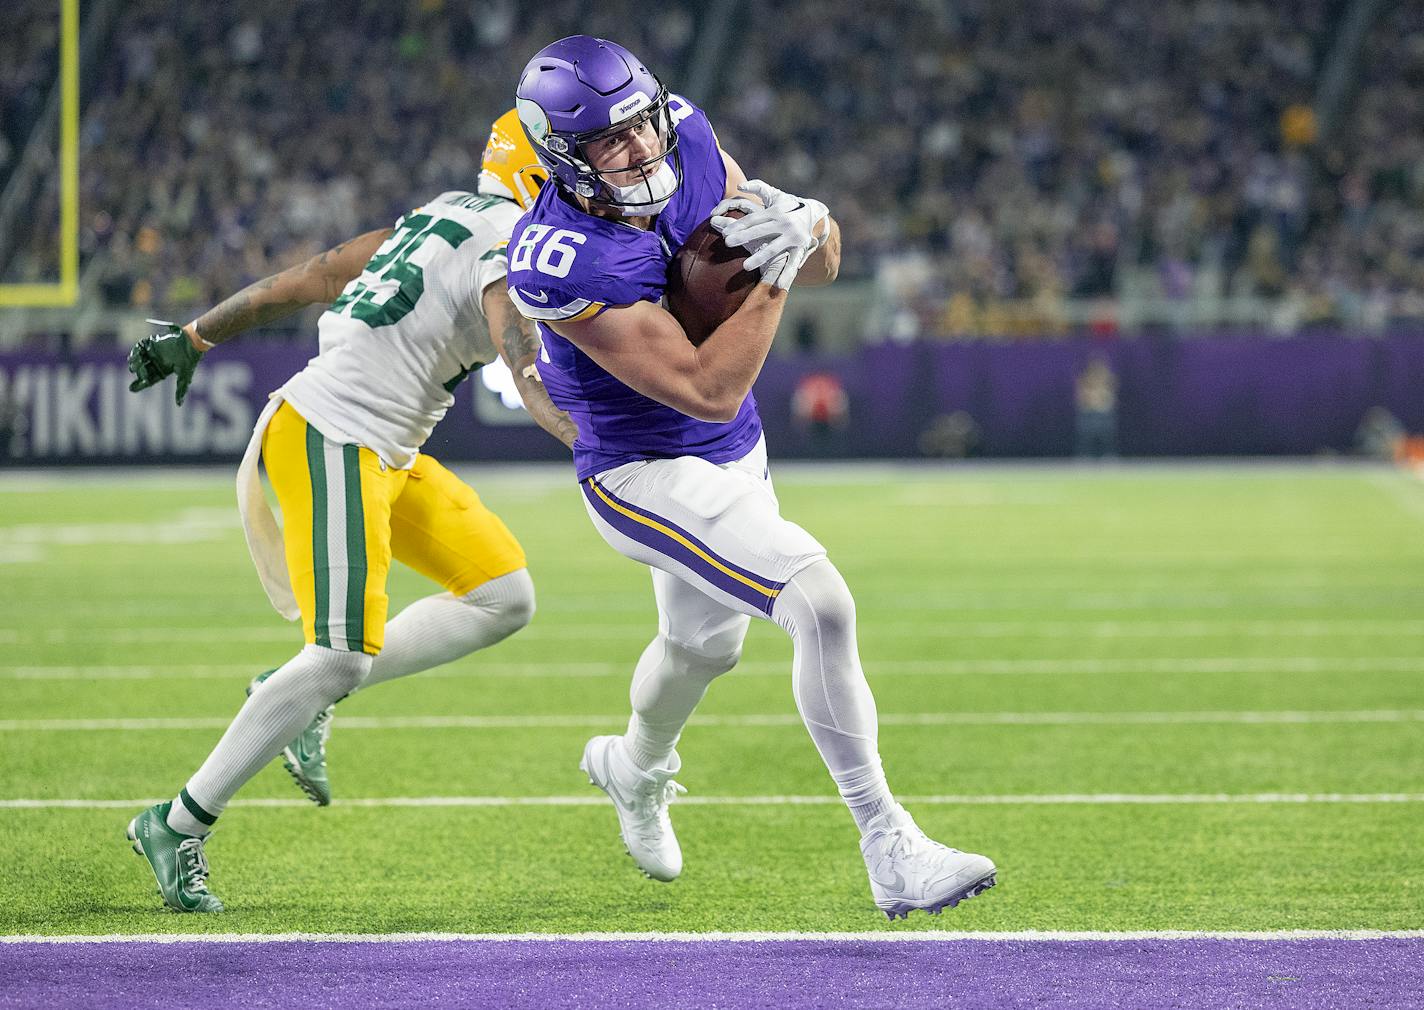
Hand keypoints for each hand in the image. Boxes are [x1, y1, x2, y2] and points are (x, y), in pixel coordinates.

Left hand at [127, 319, 202, 404]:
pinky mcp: (152, 342)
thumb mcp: (185, 377)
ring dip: (134, 362)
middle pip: (142, 370)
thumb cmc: (189, 359)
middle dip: (138, 372)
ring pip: (138, 359)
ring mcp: (153, 352)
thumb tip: (179, 405)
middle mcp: (157, 362)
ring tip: (135, 365)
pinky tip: (136, 356)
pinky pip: (139, 347)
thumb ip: (181, 389)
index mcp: (163, 370)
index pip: (149, 379)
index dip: (140, 384)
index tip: (131, 389)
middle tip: (139, 373)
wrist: (191, 342)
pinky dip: (135, 351)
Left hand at [710, 179, 828, 289]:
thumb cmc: (788, 205)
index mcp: (775, 211)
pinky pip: (793, 262)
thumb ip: (758, 187)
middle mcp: (784, 222)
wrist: (815, 214)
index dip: (738, 225)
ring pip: (774, 248)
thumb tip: (739, 186)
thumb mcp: (775, 194)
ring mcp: (793, 236)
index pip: (753, 218)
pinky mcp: (801, 248)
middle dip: (743, 236)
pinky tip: (778, 284)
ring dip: (760, 257)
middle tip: (727, 242)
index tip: (724, 232)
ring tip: (745, 266)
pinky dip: (787, 273)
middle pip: (760, 230)